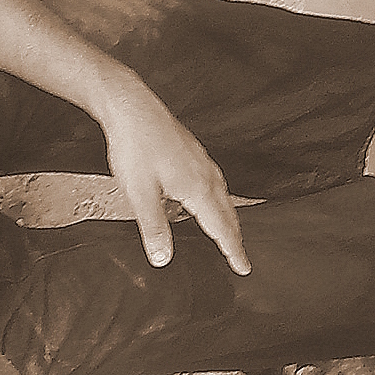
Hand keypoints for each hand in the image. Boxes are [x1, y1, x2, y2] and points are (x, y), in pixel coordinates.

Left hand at [95, 81, 250, 275]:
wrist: (130, 106)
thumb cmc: (135, 145)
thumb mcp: (139, 193)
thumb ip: (154, 228)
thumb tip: (163, 259)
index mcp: (197, 187)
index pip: (221, 227)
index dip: (233, 250)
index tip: (244, 267)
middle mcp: (205, 173)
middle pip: (228, 212)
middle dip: (235, 237)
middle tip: (240, 257)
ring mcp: (200, 159)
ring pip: (223, 195)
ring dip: (229, 217)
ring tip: (229, 231)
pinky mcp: (192, 150)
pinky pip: (214, 180)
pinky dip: (218, 197)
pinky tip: (206, 196)